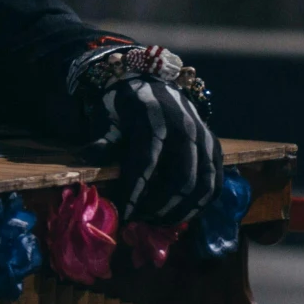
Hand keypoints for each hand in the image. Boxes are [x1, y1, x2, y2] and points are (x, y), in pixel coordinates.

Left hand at [105, 77, 221, 225]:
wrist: (152, 81)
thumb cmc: (125, 105)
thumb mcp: (109, 118)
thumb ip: (103, 141)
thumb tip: (88, 160)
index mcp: (154, 119)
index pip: (146, 163)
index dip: (135, 192)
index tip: (125, 215)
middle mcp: (185, 128)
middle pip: (180, 179)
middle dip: (161, 206)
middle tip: (142, 220)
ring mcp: (204, 137)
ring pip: (202, 184)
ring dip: (182, 210)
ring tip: (160, 221)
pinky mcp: (215, 146)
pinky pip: (215, 182)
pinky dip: (201, 203)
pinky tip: (183, 213)